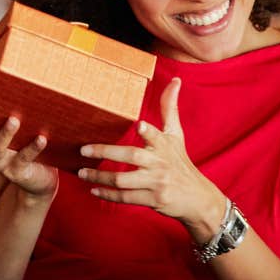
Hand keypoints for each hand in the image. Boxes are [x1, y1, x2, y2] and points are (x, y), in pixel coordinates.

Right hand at [0, 94, 58, 200]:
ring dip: (4, 134)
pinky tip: (41, 138)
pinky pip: (23, 159)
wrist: (39, 177)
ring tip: (14, 120)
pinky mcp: (18, 171)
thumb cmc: (24, 139)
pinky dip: (32, 148)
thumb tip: (16, 66)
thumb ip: (8, 102)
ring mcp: (0, 162)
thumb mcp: (12, 121)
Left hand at [78, 78, 225, 241]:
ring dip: (100, 177)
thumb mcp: (176, 135)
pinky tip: (94, 190)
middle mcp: (160, 163)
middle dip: (106, 152)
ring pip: (123, 180)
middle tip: (83, 150)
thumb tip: (175, 80)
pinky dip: (108, 195)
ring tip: (82, 172)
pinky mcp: (153, 200)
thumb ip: (170, 108)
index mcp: (165, 145)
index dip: (148, 131)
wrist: (197, 198)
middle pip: (131, 156)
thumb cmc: (181, 162)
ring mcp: (157, 182)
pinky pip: (126, 198)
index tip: (140, 125)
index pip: (156, 136)